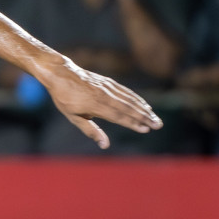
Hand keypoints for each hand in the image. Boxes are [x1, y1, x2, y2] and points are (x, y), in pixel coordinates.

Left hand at [42, 59, 161, 149]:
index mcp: (95, 105)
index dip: (132, 123)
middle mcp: (104, 95)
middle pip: (128, 108)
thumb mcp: (73, 117)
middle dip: (144, 117)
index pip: (118, 116)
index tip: (145, 129)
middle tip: (158, 125)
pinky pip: (126, 91)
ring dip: (144, 108)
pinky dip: (137, 98)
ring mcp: (108, 87)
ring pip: (129, 99)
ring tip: (155, 117)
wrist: (60, 73)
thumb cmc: (64, 98)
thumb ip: (90, 130)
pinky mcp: (108, 82)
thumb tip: (105, 145)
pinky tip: (144, 105)